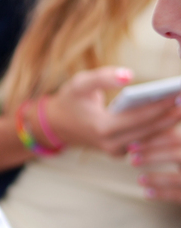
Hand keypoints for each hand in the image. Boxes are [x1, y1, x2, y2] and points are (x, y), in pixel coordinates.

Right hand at [44, 67, 180, 155]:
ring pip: (152, 139)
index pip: (140, 118)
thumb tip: (129, 75)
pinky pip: (146, 142)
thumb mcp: (80, 83)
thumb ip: (103, 77)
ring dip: (170, 123)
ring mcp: (117, 151)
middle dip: (172, 115)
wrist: (58, 125)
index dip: (162, 105)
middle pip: (151, 130)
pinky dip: (161, 129)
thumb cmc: (70, 101)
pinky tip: (175, 115)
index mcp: (102, 128)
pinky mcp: (121, 152)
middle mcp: (111, 144)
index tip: (179, 93)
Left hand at [129, 126, 180, 202]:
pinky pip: (180, 195)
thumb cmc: (180, 171)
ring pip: (180, 178)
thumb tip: (131, 144)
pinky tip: (147, 193)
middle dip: (153, 156)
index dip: (153, 141)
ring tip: (140, 179)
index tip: (130, 146)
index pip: (175, 139)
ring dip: (158, 178)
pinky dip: (164, 193)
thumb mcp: (176, 153)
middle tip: (132, 161)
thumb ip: (165, 145)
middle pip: (177, 154)